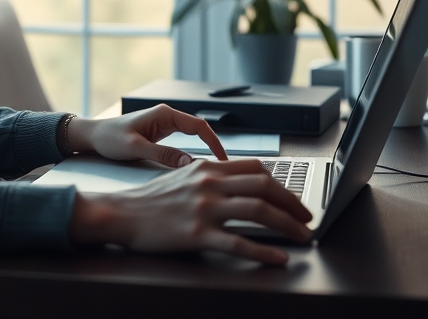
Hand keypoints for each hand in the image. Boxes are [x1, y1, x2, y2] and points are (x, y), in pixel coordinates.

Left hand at [66, 104, 227, 166]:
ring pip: (193, 137)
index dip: (215, 143)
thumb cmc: (109, 138)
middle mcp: (167, 116)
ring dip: (205, 150)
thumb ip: (163, 155)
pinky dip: (193, 152)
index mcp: (164, 114)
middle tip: (225, 168)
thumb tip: (190, 163)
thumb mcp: (136, 148)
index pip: (199, 126)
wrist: (93, 137)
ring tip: (215, 169)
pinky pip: (184, 142)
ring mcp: (165, 125)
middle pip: (200, 130)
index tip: (223, 159)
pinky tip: (197, 166)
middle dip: (214, 147)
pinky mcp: (161, 134)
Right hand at [68, 158, 313, 264]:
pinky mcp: (197, 234)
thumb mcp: (183, 176)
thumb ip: (211, 176)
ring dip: (288, 225)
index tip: (294, 199)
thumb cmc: (150, 199)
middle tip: (306, 218)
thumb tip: (241, 183)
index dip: (282, 184)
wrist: (121, 214)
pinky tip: (279, 258)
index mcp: (208, 168)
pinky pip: (239, 242)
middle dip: (293, 203)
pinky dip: (264, 251)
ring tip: (302, 237)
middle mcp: (210, 184)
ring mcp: (204, 209)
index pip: (257, 169)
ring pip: (258, 211)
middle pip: (264, 187)